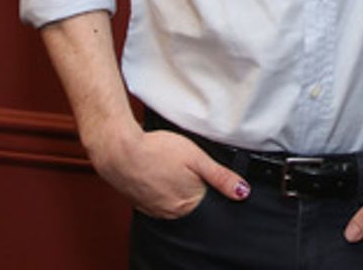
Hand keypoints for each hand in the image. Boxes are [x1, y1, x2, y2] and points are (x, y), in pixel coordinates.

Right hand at [88, 123, 249, 218]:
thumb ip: (221, 177)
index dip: (209, 181)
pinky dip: (160, 186)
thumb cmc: (157, 151)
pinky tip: (158, 171)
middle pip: (192, 199)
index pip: (210, 198)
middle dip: (193, 183)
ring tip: (169, 165)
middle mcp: (170, 212)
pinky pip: (158, 197)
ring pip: (174, 198)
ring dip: (176, 184)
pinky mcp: (139, 203)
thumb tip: (242, 192)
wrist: (119, 151)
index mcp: (188, 204)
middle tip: (184, 164)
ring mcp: (153, 209)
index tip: (202, 169)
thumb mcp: (197, 158)